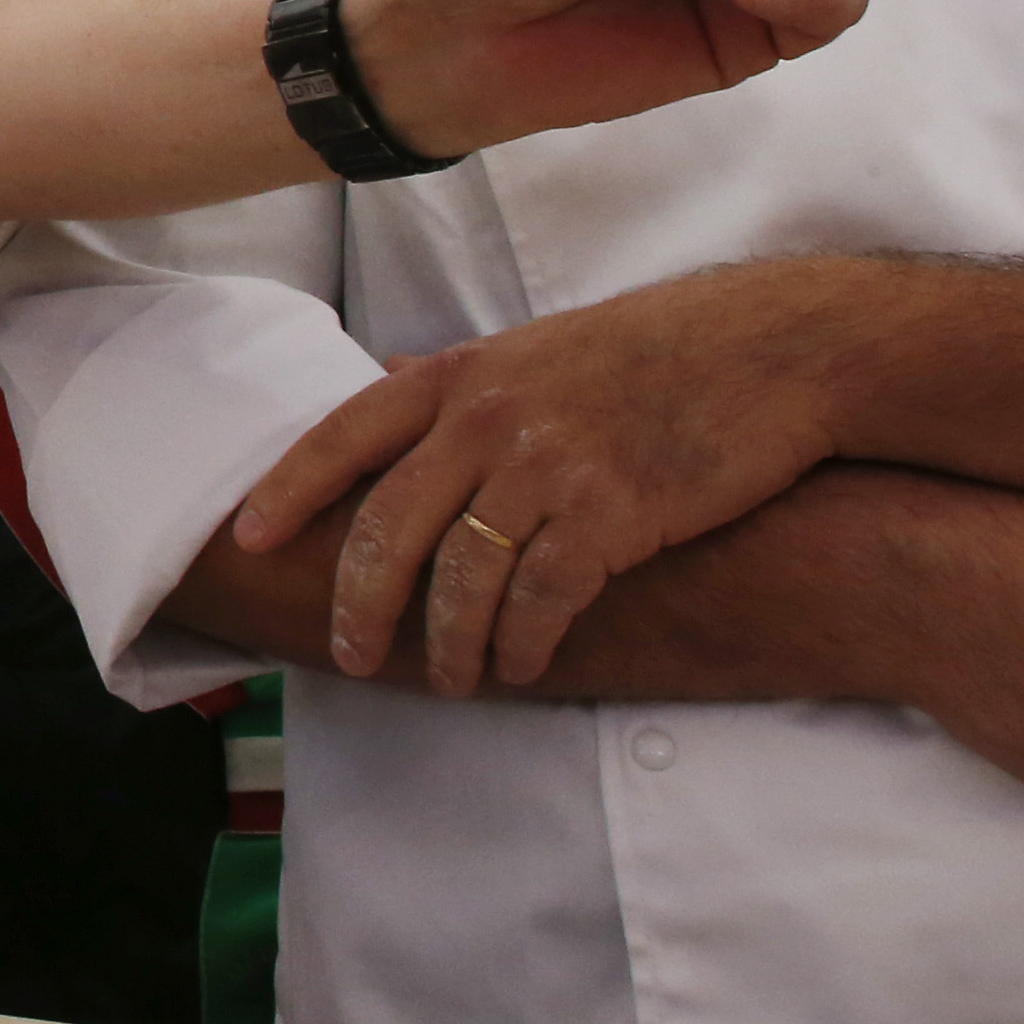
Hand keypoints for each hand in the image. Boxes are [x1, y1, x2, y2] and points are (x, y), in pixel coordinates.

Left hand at [244, 261, 860, 689]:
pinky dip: (525, 643)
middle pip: (389, 529)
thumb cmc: (655, 350)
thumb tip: (381, 378)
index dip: (288, 490)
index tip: (249, 539)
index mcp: (460, 376)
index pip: (343, 436)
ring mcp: (549, 464)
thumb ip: (456, 379)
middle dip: (360, 604)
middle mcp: (489, 418)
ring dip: (450, 643)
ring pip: (463, 579)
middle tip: (351, 656)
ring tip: (455, 678)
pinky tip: (525, 663)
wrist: (774, 348)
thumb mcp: (534, 346)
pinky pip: (542, 600)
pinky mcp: (612, 512)